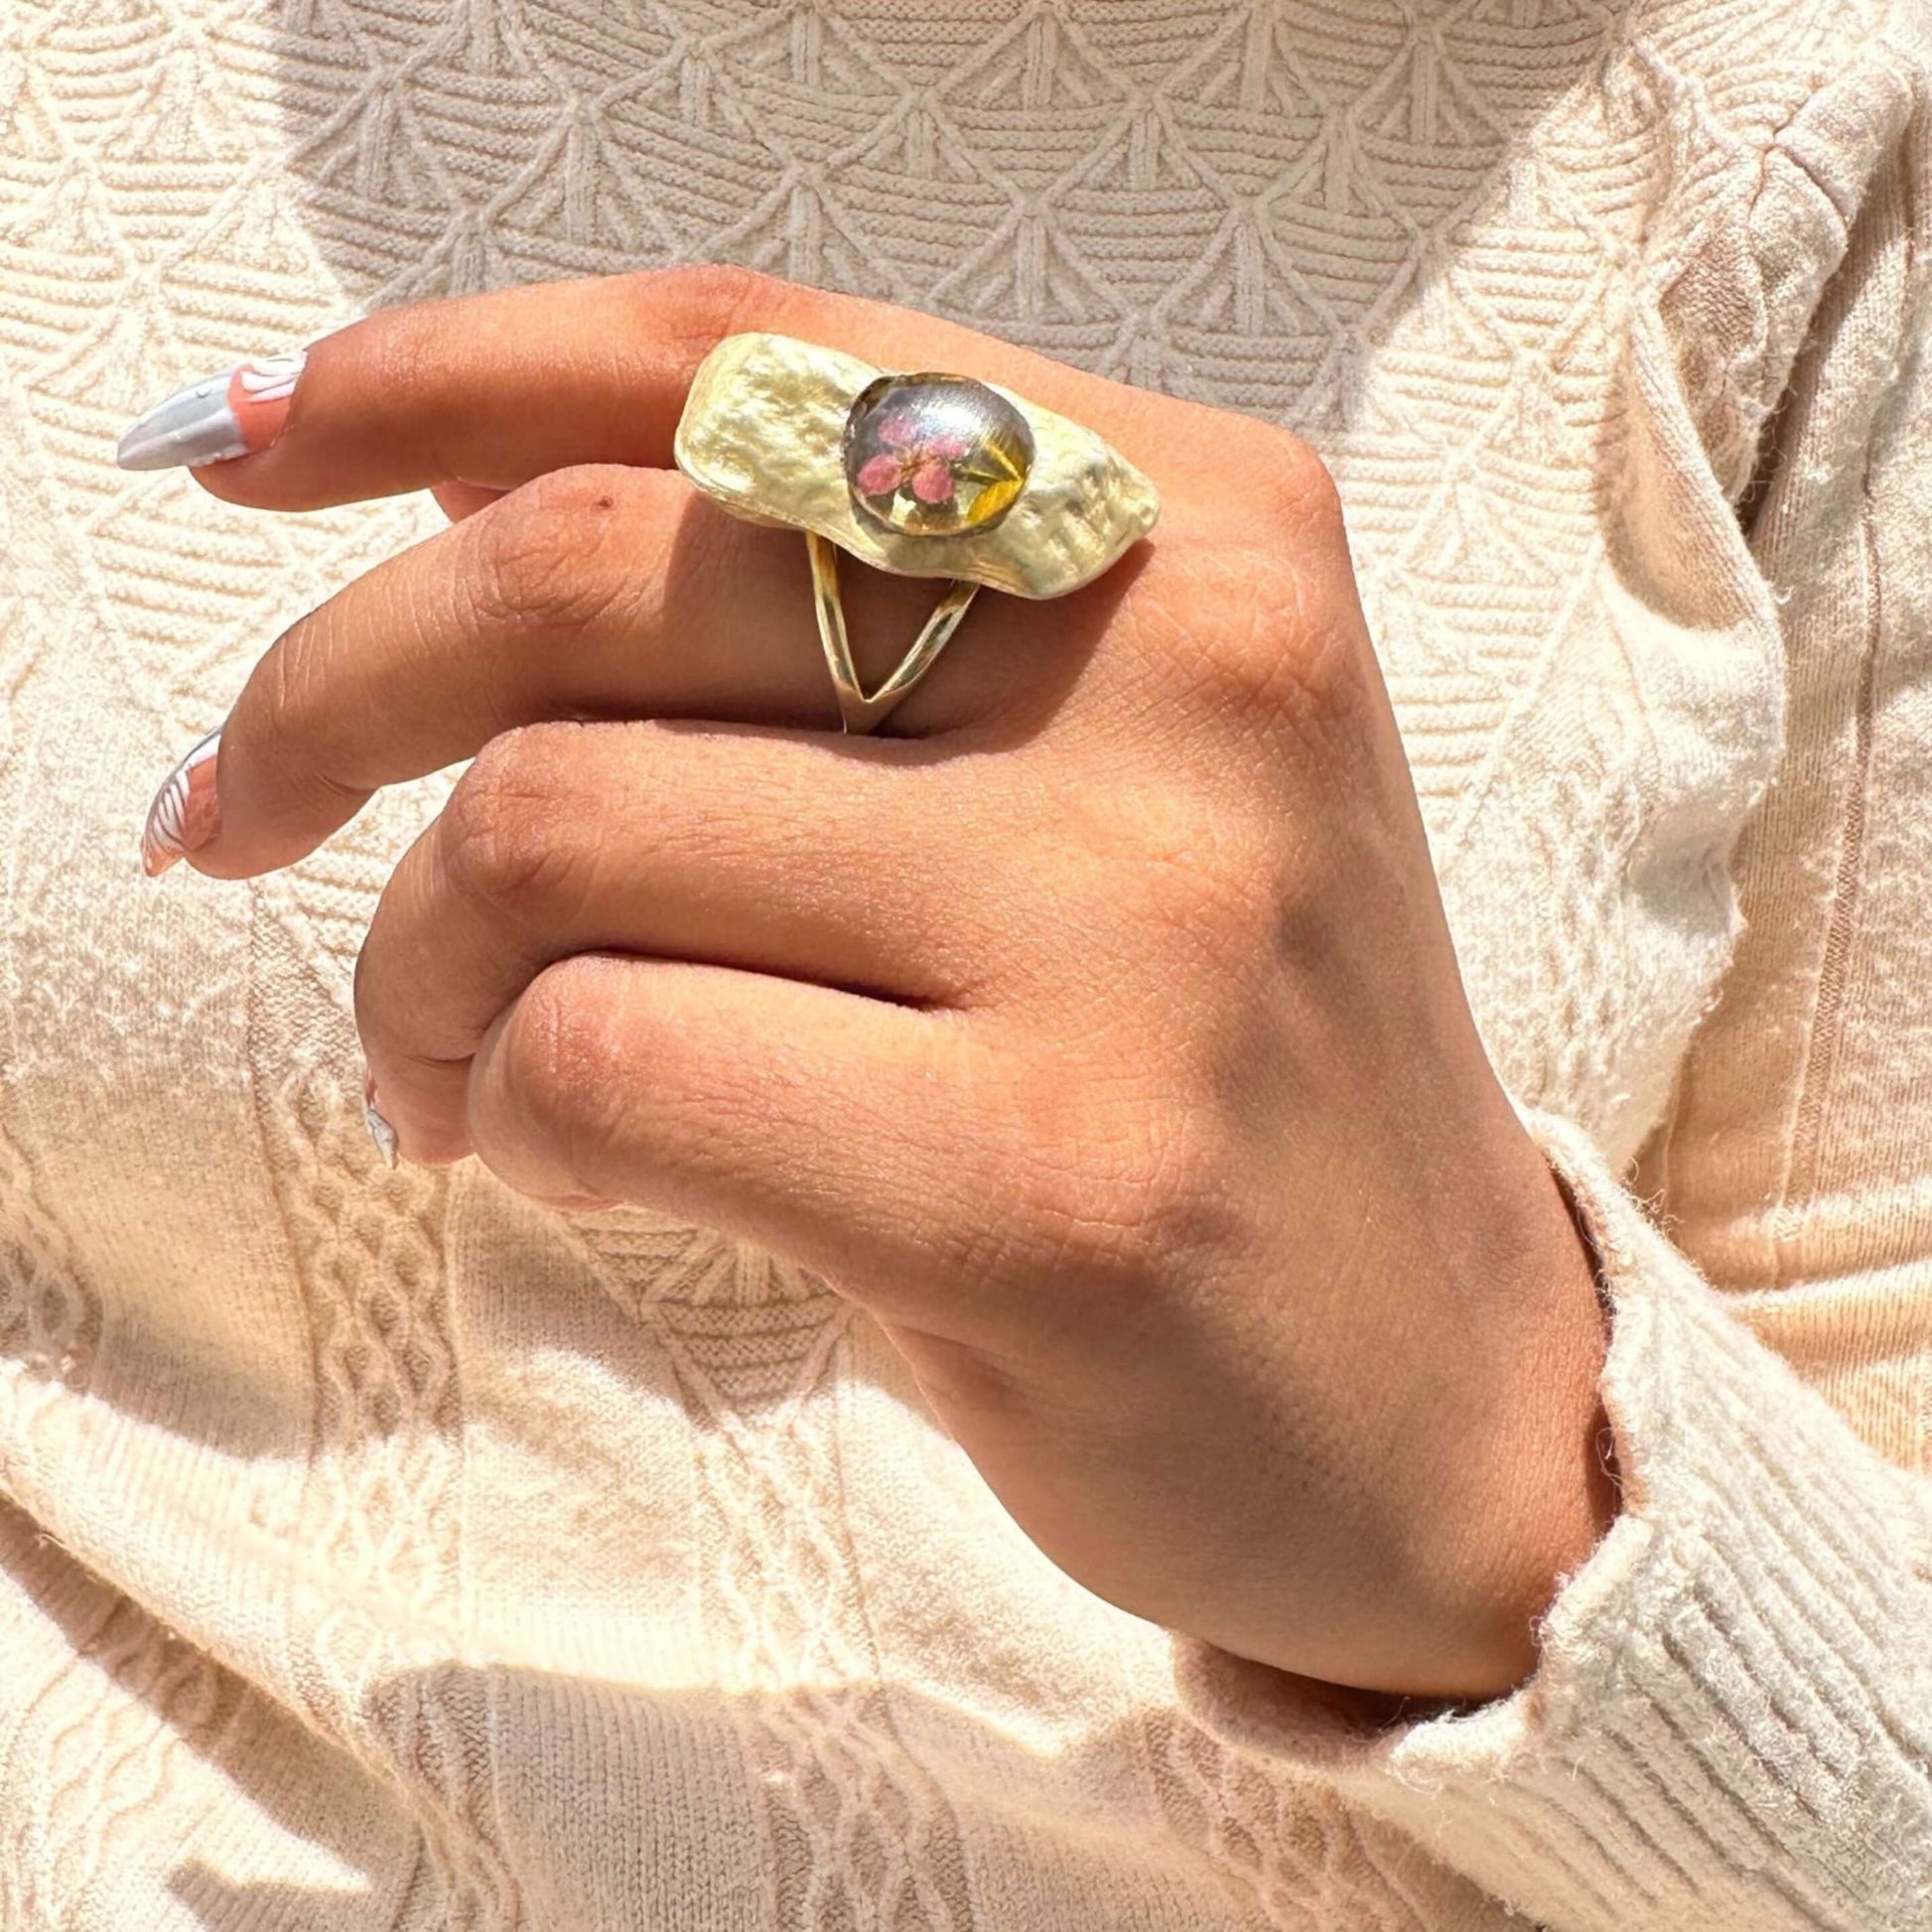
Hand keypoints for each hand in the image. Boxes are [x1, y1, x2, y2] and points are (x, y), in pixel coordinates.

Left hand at [140, 267, 1616, 1698]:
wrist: (1433, 1392)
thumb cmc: (1208, 1059)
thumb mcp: (1084, 766)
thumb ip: (819, 598)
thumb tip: (442, 469)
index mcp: (1204, 520)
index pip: (737, 354)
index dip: (436, 370)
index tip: (253, 449)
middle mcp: (1193, 675)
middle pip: (585, 573)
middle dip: (331, 696)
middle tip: (248, 814)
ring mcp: (1139, 929)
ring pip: (553, 828)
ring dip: (419, 959)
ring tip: (451, 1056)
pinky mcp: (1056, 1183)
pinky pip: (606, 1062)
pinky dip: (508, 1110)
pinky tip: (552, 1156)